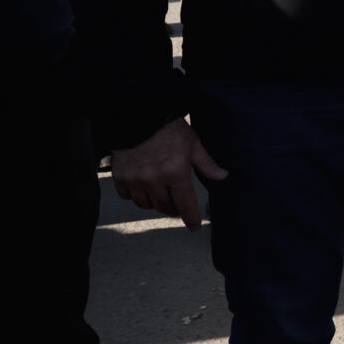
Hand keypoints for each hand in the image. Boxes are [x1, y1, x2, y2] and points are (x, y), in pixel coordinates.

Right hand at [110, 118, 227, 230]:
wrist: (137, 116)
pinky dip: (135, 194)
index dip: (191, 218)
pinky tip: (142, 185)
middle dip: (173, 208)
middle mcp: (154, 179)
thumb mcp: (192, 143)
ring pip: (145, 204)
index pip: (185, 203)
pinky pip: (128, 196)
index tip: (194, 226)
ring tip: (160, 193)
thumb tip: (223, 176)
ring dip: (154, 202)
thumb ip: (206, 163)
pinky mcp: (120, 177)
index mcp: (175, 172)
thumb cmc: (168, 129)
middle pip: (164, 207)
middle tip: (177, 205)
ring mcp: (135, 179)